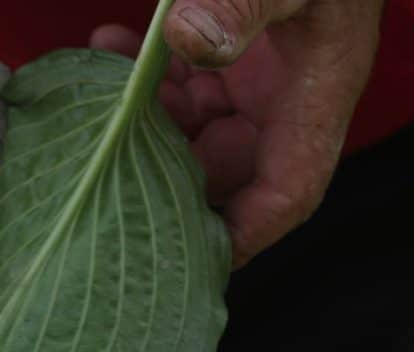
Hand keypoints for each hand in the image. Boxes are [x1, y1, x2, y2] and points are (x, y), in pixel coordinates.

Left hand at [91, 0, 382, 267]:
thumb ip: (245, 1)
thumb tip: (190, 40)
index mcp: (313, 94)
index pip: (285, 193)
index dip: (240, 236)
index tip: (184, 264)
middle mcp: (285, 97)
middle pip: (223, 171)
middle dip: (163, 173)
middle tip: (102, 162)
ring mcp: (256, 77)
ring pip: (192, 130)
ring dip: (141, 120)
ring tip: (99, 87)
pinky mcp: (232, 54)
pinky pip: (183, 85)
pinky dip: (144, 77)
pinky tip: (108, 45)